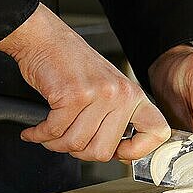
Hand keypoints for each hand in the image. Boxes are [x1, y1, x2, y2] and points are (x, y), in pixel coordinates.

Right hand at [0, 3, 170, 160]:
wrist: (45, 39)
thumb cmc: (71, 64)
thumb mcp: (106, 88)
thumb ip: (116, 117)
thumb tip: (117, 153)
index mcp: (133, 95)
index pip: (157, 132)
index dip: (138, 151)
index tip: (119, 154)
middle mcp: (120, 94)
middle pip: (102, 151)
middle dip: (79, 152)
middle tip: (67, 142)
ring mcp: (99, 95)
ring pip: (76, 144)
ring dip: (55, 144)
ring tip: (49, 133)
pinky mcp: (73, 95)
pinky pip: (55, 131)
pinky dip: (40, 134)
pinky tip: (36, 130)